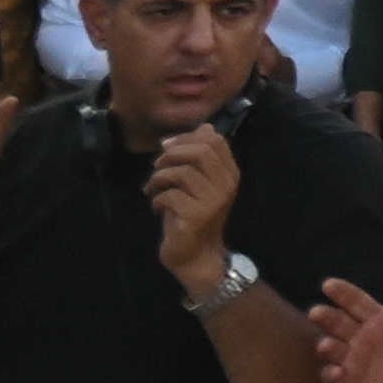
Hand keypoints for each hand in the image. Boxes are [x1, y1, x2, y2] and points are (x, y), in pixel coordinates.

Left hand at [146, 121, 238, 291]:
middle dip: (170, 155)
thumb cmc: (193, 217)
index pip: (214, 140)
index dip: (186, 138)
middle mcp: (226, 185)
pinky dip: (156, 199)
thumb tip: (204, 127)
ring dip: (158, 179)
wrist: (196, 255)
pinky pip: (169, 195)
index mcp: (230, 173)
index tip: (167, 147)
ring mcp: (213, 201)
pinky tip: (157, 208)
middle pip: (199, 151)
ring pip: (180, 172)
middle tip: (157, 168)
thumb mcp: (200, 183)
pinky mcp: (196, 216)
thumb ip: (201, 158)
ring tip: (153, 189)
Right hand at [304, 280, 382, 382]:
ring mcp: (348, 358)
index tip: (328, 284)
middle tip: (316, 312)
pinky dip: (331, 374)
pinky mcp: (345, 381)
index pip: (357, 302)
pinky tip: (337, 373)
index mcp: (376, 320)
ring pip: (330, 347)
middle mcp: (357, 336)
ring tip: (326, 345)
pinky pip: (332, 376)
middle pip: (337, 322)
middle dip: (325, 316)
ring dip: (326, 345)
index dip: (343, 293)